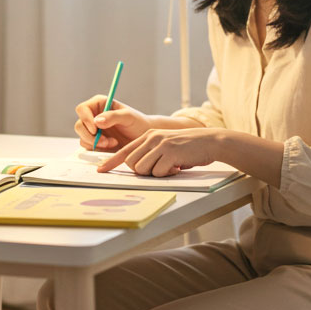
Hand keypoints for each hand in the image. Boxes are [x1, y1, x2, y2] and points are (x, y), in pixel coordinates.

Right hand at [75, 95, 152, 151]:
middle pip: (79, 126)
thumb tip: (97, 121)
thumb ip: (113, 116)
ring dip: (96, 144)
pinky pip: (88, 148)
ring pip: (82, 138)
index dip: (86, 119)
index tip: (95, 130)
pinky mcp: (94, 142)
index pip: (82, 109)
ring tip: (113, 143)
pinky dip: (98, 150)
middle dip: (90, 136)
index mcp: (99, 104)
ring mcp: (93, 130)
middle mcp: (93, 116)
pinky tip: (111, 147)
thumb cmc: (138, 123)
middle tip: (105, 142)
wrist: (143, 139)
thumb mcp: (128, 117)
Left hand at [99, 128, 225, 176]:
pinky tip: (177, 167)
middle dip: (141, 172)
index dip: (111, 161)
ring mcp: (161, 145)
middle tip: (158, 169)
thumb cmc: (188, 147)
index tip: (100, 170)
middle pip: (131, 163)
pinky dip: (167, 174)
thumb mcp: (166, 145)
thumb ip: (151, 153)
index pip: (125, 150)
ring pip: (142, 169)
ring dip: (154, 174)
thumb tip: (137, 169)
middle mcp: (152, 138)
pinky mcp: (170, 153)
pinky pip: (158, 172)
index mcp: (149, 135)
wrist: (210, 141)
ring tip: (169, 167)